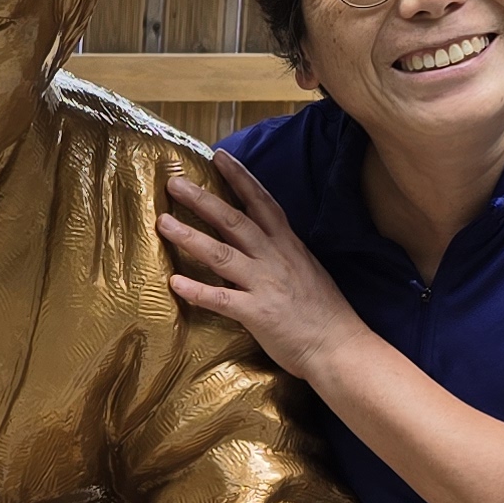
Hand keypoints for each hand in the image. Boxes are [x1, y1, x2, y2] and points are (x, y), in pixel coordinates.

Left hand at [159, 150, 365, 383]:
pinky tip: (174, 281)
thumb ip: (278, 253)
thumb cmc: (323, 311)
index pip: (261, 202)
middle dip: (203, 199)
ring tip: (163, 222)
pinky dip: (197, 290)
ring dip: (190, 236)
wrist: (340, 346)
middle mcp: (274, 258)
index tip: (218, 155)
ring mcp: (265, 284)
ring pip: (222, 254)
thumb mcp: (304, 269)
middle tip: (174, 183)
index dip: (240, 177)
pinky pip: (221, 299)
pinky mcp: (257, 313)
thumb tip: (256, 241)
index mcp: (287, 245)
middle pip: (234, 221)